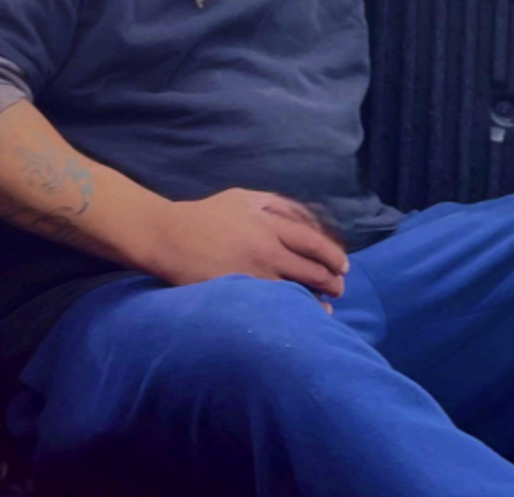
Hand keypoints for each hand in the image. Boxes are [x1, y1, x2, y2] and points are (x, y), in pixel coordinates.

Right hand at [147, 188, 349, 305]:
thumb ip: (274, 203)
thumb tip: (304, 216)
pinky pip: (275, 305)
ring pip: (298, 291)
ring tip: (327, 307)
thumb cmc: (206, 215)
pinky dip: (294, 311)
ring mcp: (254, 274)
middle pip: (311, 269)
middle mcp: (267, 249)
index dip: (333, 257)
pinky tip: (303, 317)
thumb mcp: (242, 197)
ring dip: (318, 300)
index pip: (314, 243)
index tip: (343, 266)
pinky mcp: (240, 293)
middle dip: (332, 281)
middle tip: (339, 288)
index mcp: (269, 223)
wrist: (169, 237)